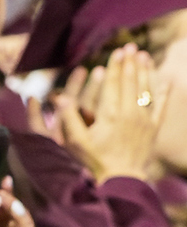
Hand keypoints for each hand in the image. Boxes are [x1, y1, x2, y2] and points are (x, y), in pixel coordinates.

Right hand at [57, 45, 168, 181]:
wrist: (122, 180)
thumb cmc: (95, 160)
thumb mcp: (75, 141)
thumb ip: (68, 119)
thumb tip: (60, 97)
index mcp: (110, 114)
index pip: (113, 84)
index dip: (115, 66)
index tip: (117, 51)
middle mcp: (129, 114)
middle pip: (130, 82)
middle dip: (130, 63)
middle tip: (131, 46)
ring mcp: (144, 121)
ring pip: (146, 90)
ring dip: (146, 71)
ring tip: (144, 55)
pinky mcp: (153, 129)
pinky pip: (161, 107)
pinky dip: (164, 93)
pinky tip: (166, 81)